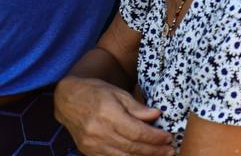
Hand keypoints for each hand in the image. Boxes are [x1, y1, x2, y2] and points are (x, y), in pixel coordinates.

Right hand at [54, 77, 174, 155]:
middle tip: (170, 150)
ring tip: (160, 155)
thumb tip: (156, 115)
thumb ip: (137, 107)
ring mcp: (91, 144)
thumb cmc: (96, 92)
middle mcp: (98, 132)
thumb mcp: (118, 93)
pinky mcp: (88, 151)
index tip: (168, 138)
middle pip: (131, 147)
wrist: (67, 100)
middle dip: (154, 151)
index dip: (155, 138)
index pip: (137, 132)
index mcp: (108, 114)